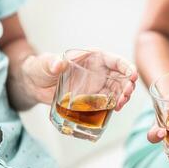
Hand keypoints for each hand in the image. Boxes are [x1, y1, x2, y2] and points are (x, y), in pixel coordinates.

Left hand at [22, 52, 137, 109]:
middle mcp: (100, 71)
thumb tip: (58, 64)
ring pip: (118, 90)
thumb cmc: (41, 69)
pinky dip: (114, 105)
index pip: (115, 60)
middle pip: (121, 77)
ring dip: (123, 97)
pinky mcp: (94, 98)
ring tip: (120, 104)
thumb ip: (51, 62)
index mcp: (93, 58)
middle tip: (126, 95)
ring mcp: (98, 85)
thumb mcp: (45, 64)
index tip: (132, 75)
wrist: (36, 86)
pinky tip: (114, 109)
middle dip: (127, 85)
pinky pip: (109, 101)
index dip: (126, 67)